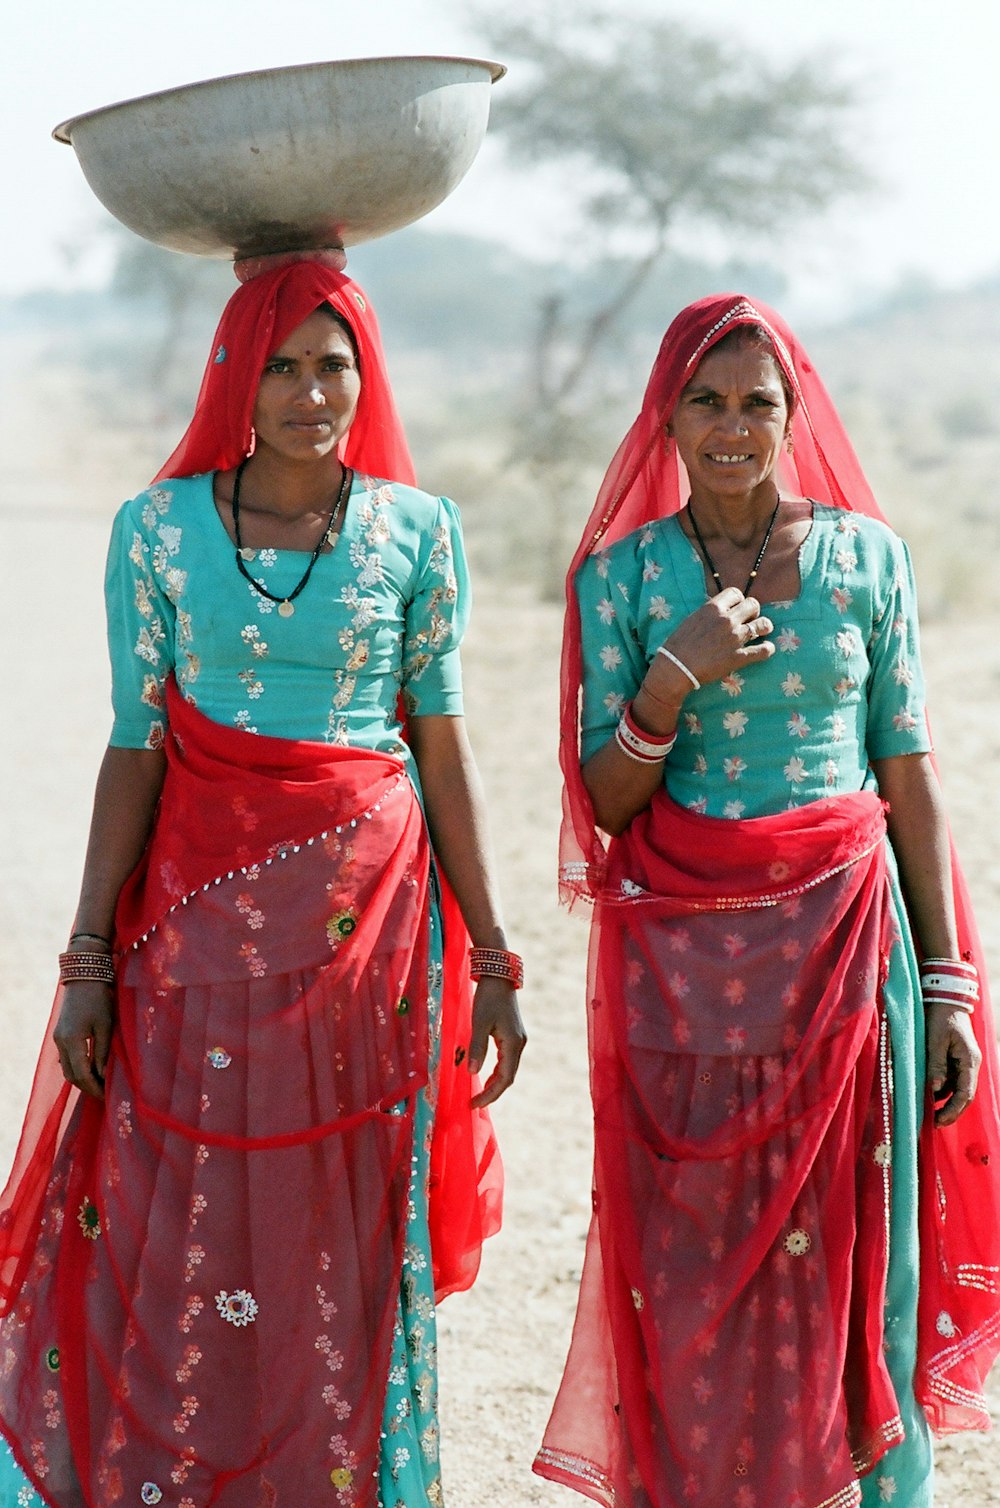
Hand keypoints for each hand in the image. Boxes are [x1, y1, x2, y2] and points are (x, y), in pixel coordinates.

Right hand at [53, 980, 114, 1099]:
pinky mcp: (60, 1033)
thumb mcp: (105, 1026)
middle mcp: (60, 1042)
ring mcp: (58, 1038)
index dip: (94, 1087)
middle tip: (104, 1095)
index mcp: (72, 1041)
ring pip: (67, 1068)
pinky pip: (66, 1058)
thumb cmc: (99, 999)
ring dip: (81, 1079)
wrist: (84, 976)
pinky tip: (91, 1070)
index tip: (107, 1097)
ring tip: (100, 1085)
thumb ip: (103, 1052)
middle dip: (87, 1087)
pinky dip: (77, 1067)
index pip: (81, 1074)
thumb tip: (103, 1075)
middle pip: (71, 1075)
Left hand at [468, 976, 526, 1108]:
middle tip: (475, 1103)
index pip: (504, 1078)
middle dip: (492, 1091)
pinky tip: (486, 1074)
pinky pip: (507, 1060)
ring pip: (508, 1069)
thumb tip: (473, 1072)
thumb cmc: (487, 998)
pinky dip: (497, 1071)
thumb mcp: (479, 1022)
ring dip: (495, 1082)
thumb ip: (477, 1048)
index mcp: (513, 1044)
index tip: (475, 1104)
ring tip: (479, 1093)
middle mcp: (519, 1044)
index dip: (490, 1094)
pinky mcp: (513, 1034)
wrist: (498, 976)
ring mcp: (518, 1039)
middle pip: (508, 1076)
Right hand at [645, 588, 774, 706]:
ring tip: (762, 631)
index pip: (736, 593)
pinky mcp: (740, 657)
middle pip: (753, 605)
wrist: (676, 668)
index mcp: (713, 608)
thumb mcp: (692, 619)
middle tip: (749, 619)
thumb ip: (708, 613)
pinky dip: (768, 649)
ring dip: (764, 626)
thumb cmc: (678, 644)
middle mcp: (728, 620)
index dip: (738, 600)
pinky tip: (766, 648)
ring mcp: (736, 638)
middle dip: (752, 611)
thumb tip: (719, 610)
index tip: (736, 608)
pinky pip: (764, 650)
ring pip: (763, 624)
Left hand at [926, 1004, 981, 1126]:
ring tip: (926, 1112)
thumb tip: (936, 1088)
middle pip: (963, 1095)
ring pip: (956, 1089)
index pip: (965, 1094)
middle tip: (932, 1123)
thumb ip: (936, 1064)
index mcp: (969, 1061)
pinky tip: (927, 1094)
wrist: (944, 998)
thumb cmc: (939, 1016)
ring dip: (943, 1101)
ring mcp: (963, 1062)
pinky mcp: (954, 1059)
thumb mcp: (935, 1040)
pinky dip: (940, 1089)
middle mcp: (969, 1064)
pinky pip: (949, 1080)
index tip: (938, 1121)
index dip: (953, 1110)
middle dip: (949, 1111)